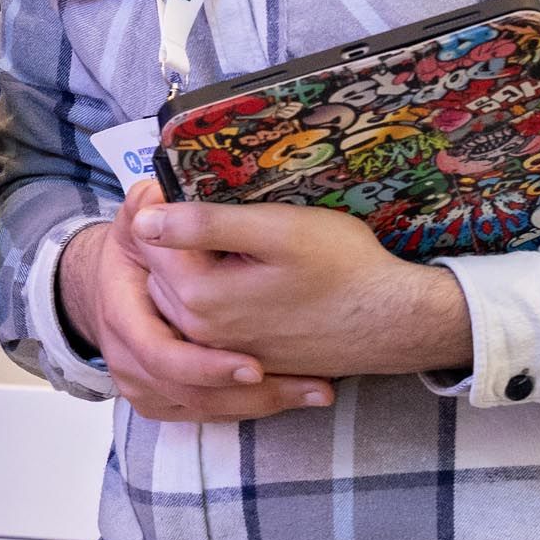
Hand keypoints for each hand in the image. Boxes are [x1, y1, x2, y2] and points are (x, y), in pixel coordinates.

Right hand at [59, 183, 330, 423]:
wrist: (115, 283)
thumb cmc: (135, 253)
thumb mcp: (137, 225)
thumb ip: (146, 209)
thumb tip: (154, 192)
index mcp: (120, 316)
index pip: (160, 353)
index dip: (204, 365)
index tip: (254, 367)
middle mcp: (126, 359)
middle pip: (187, 393)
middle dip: (251, 396)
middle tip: (311, 387)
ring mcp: (142, 382)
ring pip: (201, 410)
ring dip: (260, 405)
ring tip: (317, 392)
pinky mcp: (161, 397)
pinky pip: (204, 415)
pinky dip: (248, 409)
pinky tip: (293, 397)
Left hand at [131, 188, 475, 378]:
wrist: (397, 322)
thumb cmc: (344, 268)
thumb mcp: (277, 230)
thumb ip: (205, 225)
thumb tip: (142, 221)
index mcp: (198, 296)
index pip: (149, 241)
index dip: (160, 204)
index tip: (181, 180)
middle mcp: (199, 332)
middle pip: (160, 270)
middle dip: (172, 239)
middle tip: (207, 208)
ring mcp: (222, 351)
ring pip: (180, 296)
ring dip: (191, 267)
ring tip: (229, 241)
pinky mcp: (245, 359)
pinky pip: (208, 320)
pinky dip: (213, 294)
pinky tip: (246, 275)